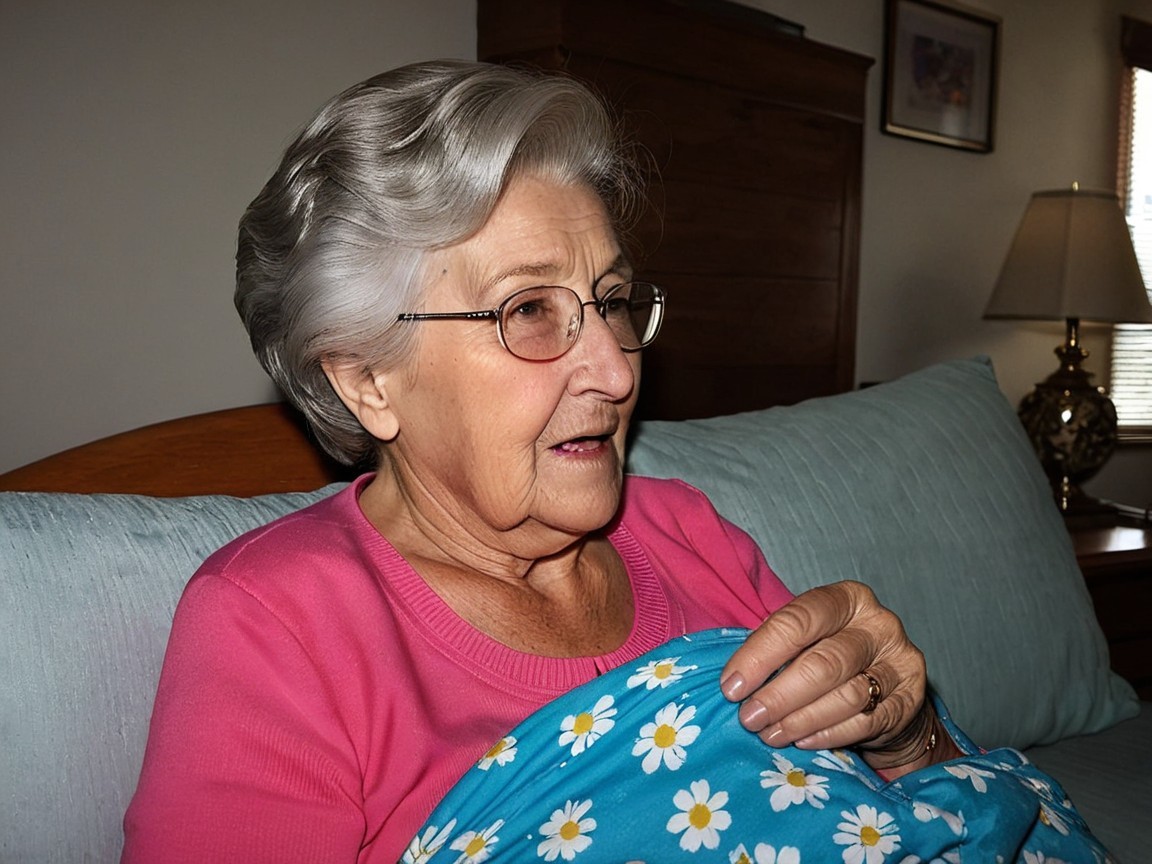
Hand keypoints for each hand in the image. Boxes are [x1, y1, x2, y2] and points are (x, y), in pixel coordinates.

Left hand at [721, 580, 943, 770]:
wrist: (892, 692)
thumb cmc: (833, 657)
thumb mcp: (808, 639)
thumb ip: (777, 647)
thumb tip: (733, 680)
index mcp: (847, 598)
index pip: (798, 620)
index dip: (761, 654)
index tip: (732, 687)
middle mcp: (879, 624)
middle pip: (823, 662)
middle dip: (778, 695)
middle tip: (749, 718)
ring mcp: (900, 662)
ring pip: (846, 696)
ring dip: (800, 720)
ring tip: (770, 734)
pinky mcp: (911, 700)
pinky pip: (866, 723)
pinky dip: (828, 734)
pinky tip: (802, 741)